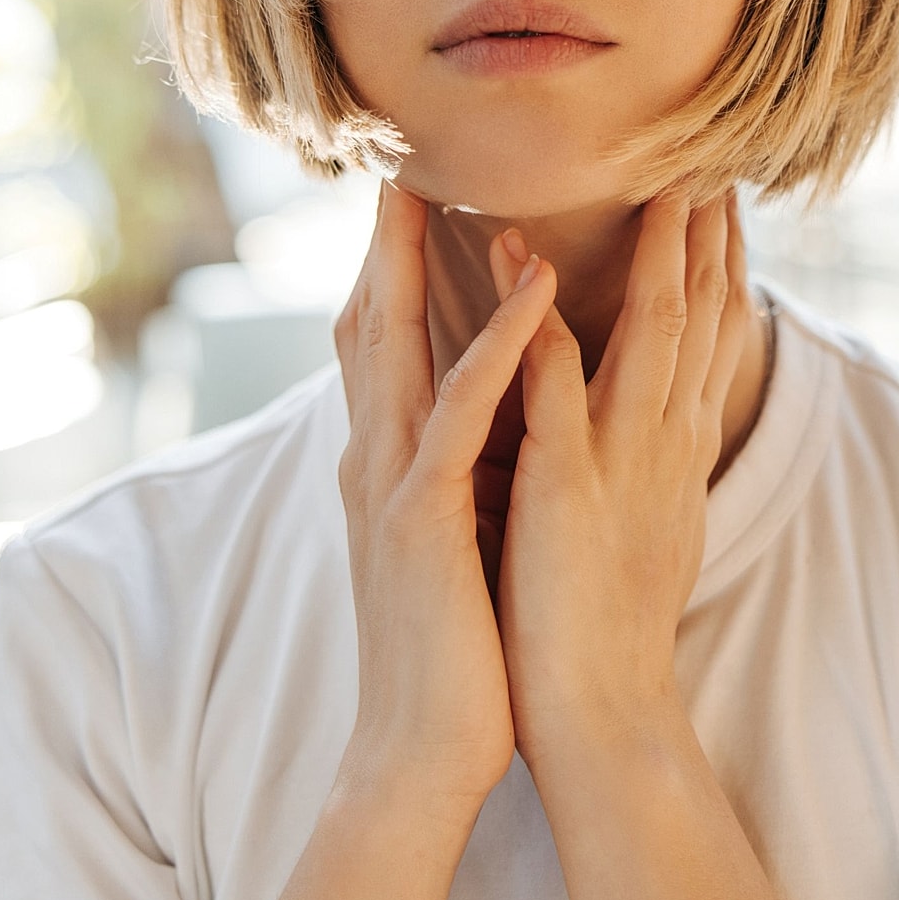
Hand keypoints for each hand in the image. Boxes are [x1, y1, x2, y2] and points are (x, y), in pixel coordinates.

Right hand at [332, 182, 558, 813]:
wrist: (424, 749)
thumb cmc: (453, 646)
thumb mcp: (447, 536)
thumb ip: (446, 470)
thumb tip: (464, 423)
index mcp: (389, 463)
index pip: (379, 342)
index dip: (385, 264)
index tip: (405, 189)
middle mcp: (379, 460)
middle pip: (368, 322)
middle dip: (379, 238)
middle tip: (394, 151)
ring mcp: (397, 483)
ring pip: (400, 346)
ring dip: (416, 260)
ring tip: (437, 181)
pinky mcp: (427, 516)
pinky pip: (465, 410)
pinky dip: (496, 341)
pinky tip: (530, 284)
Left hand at [487, 193, 753, 766]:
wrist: (598, 719)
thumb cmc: (596, 625)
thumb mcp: (629, 519)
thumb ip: (637, 455)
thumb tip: (640, 408)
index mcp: (669, 449)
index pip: (702, 336)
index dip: (712, 262)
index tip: (715, 195)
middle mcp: (660, 445)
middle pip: (698, 319)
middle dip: (708, 237)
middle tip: (715, 159)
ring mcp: (618, 464)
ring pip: (651, 337)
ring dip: (659, 257)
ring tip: (661, 185)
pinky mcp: (564, 492)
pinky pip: (553, 395)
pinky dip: (536, 327)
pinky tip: (522, 271)